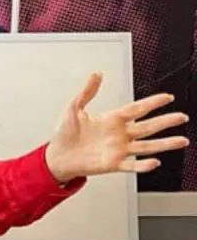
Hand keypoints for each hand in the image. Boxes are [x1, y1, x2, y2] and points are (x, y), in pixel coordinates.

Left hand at [45, 72, 189, 182]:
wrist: (57, 155)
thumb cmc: (66, 134)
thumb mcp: (75, 108)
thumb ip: (87, 91)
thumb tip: (96, 74)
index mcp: (111, 119)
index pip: (137, 108)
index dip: (152, 103)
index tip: (167, 97)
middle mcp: (119, 134)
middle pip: (147, 126)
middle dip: (166, 121)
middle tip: (181, 117)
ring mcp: (118, 150)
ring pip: (146, 146)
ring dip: (164, 144)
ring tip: (181, 140)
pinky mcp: (113, 164)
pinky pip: (131, 165)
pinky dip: (142, 165)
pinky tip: (154, 162)